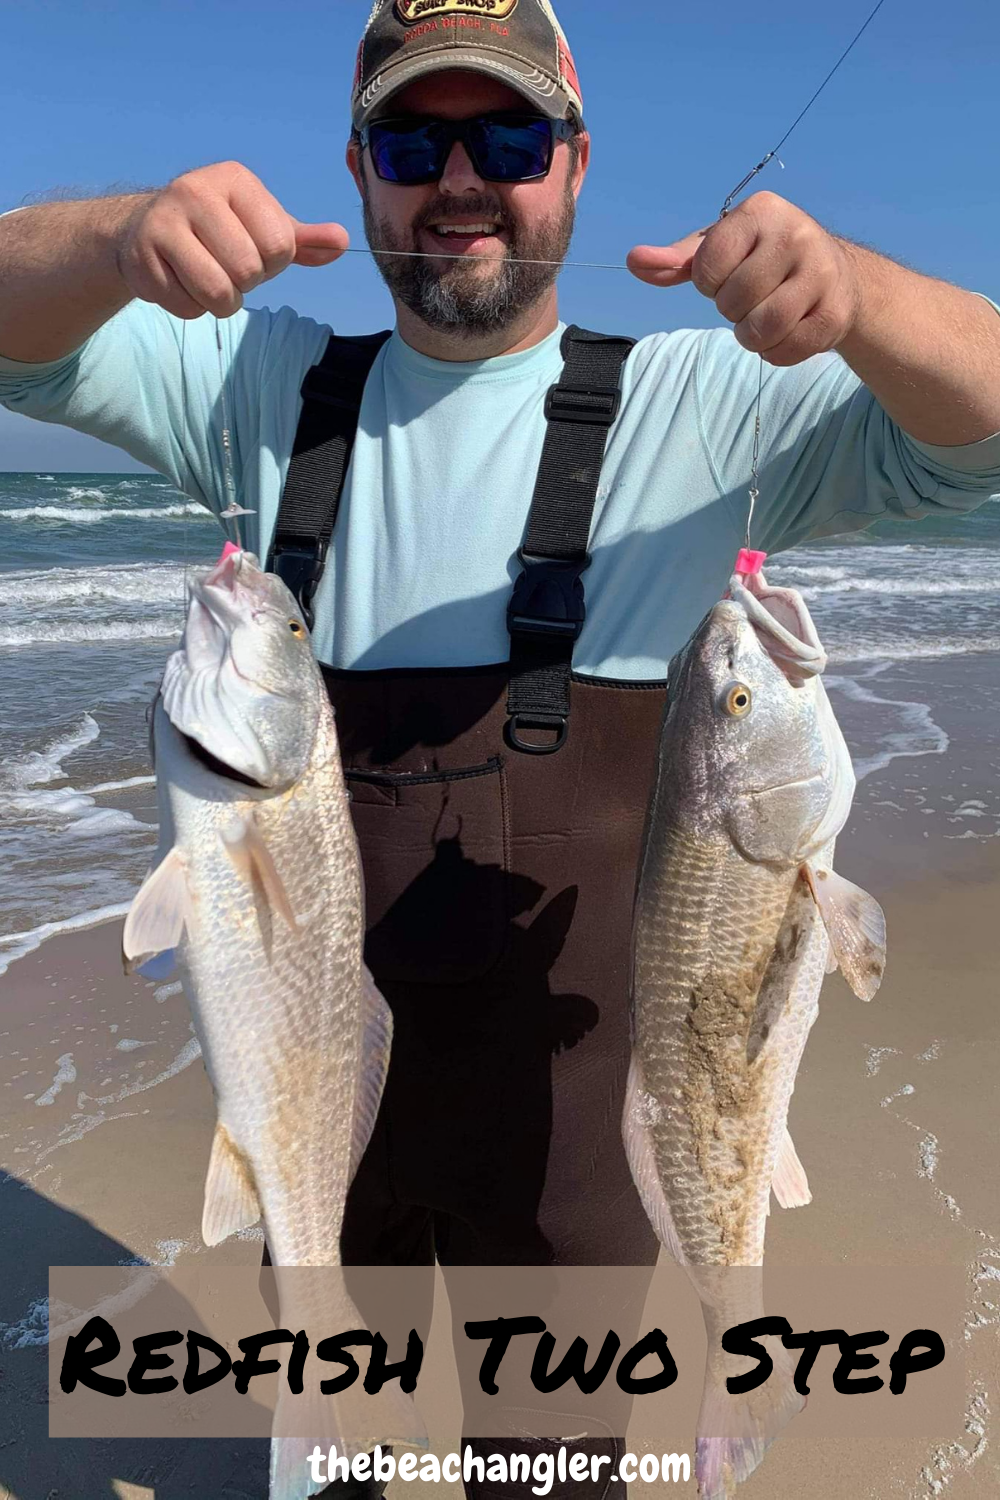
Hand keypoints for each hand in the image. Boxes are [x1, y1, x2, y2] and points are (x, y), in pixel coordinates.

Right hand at [117, 161, 348, 319]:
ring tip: (207, 278)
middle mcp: (195, 191)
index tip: (252, 249)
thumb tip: (341, 241)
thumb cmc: (218, 231)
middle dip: (245, 283)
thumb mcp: (262, 227)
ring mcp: (163, 223)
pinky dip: (191, 306)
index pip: (280, 245)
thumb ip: (303, 240)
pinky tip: (180, 280)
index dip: (273, 263)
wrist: (145, 230)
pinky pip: (187, 307)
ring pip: (218, 293)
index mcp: (235, 180)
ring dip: (220, 301)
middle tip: (226, 267)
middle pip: (249, 270)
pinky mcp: (141, 257)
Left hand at [627, 191, 862, 365]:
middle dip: (733, 310)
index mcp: (761, 211)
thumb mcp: (720, 251)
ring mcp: (821, 273)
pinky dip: (776, 352)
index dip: (710, 284)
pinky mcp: (836, 312)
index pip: (707, 268)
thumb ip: (676, 261)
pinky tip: (788, 330)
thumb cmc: (764, 260)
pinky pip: (785, 351)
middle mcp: (796, 234)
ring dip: (752, 336)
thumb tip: (635, 260)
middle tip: (752, 297)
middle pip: (732, 302)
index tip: (729, 274)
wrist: (838, 275)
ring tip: (764, 317)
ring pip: (760, 330)